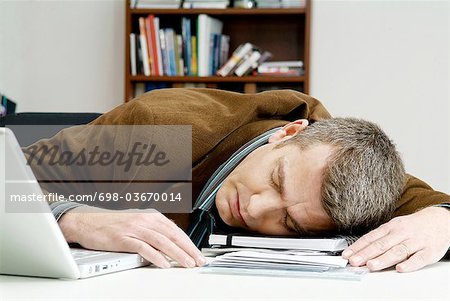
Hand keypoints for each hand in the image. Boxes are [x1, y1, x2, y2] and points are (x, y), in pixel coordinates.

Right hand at [59, 206, 205, 268]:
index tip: (198, 253)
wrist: (87, 221)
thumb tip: (171, 241)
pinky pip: (144, 248)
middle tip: (198, 261)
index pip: (175, 230)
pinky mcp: (123, 238)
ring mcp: (134, 228)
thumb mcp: (138, 222)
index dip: (189, 242)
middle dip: (188, 249)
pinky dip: (156, 256)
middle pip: (172, 235)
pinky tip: (164, 264)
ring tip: (187, 263)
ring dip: (177, 254)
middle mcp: (145, 220)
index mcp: (151, 215)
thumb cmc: (112, 224)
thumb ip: (154, 230)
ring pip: (162, 241)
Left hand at [342, 206, 449, 271]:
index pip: (371, 237)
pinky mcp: (429, 251)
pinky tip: (400, 268)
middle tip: (354, 261)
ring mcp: (415, 242)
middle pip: (381, 244)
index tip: (347, 255)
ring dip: (383, 259)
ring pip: (398, 251)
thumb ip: (379, 239)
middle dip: (366, 254)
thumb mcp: (394, 227)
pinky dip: (410, 264)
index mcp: (391, 227)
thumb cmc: (412, 227)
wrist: (440, 220)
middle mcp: (401, 233)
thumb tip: (360, 250)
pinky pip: (419, 258)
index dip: (358, 247)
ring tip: (371, 265)